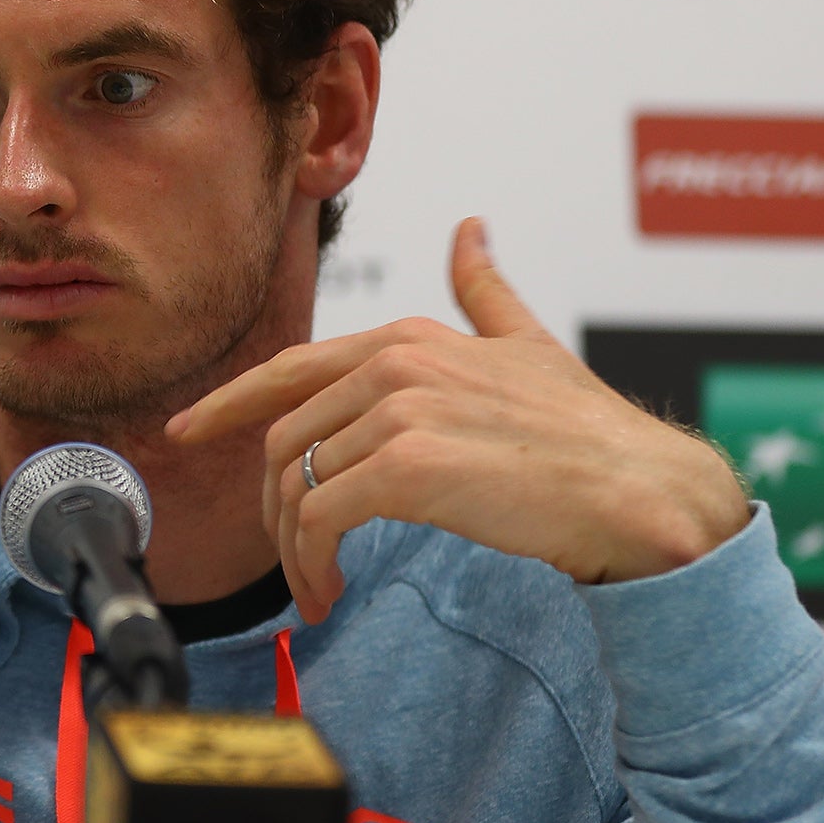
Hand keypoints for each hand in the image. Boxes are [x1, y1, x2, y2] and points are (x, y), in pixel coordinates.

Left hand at [165, 218, 750, 624]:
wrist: (638, 490)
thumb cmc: (588, 432)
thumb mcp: (528, 343)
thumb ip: (485, 291)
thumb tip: (469, 230)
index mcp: (406, 338)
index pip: (287, 369)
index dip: (226, 403)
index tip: (185, 431)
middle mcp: (393, 364)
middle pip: (279, 439)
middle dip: (270, 507)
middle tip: (290, 559)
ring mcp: (397, 412)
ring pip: (293, 486)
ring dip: (292, 550)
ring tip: (315, 589)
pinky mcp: (405, 468)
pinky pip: (318, 521)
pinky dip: (310, 565)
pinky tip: (328, 593)